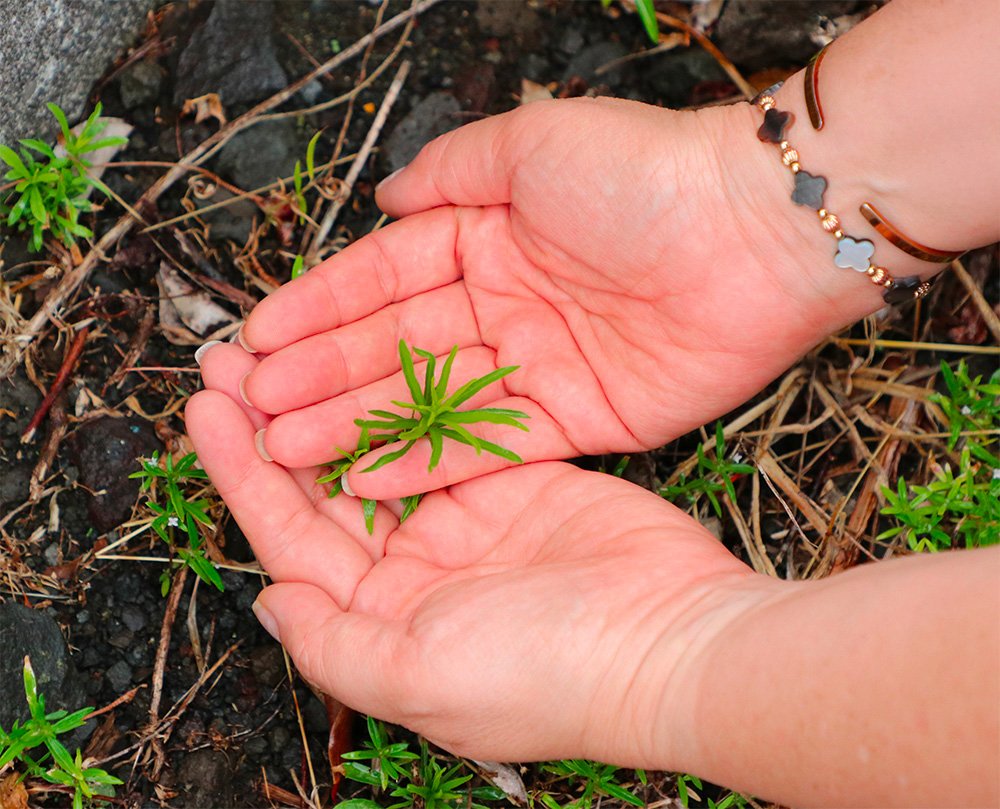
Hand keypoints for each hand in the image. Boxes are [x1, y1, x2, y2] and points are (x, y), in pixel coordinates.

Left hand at [188, 343, 775, 765]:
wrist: (673, 639)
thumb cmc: (546, 672)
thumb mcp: (419, 677)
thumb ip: (333, 646)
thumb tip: (266, 604)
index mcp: (382, 622)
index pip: (293, 541)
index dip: (244, 477)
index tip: (208, 411)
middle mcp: (415, 571)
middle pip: (325, 488)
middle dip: (272, 425)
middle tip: (226, 360)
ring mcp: (465, 521)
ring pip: (376, 450)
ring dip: (328, 400)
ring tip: (276, 344)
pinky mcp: (513, 478)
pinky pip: (442, 431)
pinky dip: (402, 396)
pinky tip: (364, 355)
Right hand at [237, 97, 874, 498]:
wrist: (757, 236)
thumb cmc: (645, 175)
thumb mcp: (532, 146)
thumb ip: (451, 173)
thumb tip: (386, 195)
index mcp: (487, 236)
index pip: (384, 277)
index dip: (320, 307)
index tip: (258, 338)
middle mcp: (502, 304)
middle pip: (394, 348)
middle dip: (322, 377)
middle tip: (256, 406)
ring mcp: (535, 367)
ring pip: (428, 403)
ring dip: (357, 427)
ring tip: (286, 449)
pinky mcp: (574, 421)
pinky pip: (487, 446)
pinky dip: (428, 465)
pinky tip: (367, 481)